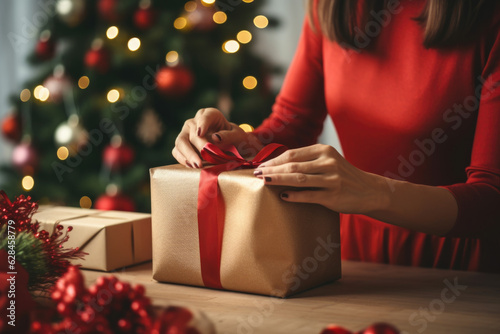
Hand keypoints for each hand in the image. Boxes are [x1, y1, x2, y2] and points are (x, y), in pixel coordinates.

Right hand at [172, 108, 262, 167]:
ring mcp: (186, 133)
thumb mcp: (238, 136)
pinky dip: (182, 159)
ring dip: (187, 154)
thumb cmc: (235, 139)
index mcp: (210, 114)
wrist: (230, 147)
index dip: (202, 124)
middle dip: (198, 146)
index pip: (205, 116)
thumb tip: (215, 137)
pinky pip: (177, 151)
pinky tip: (190, 165)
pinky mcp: (181, 145)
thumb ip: (229, 136)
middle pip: (192, 132)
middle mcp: (195, 122)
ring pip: (180, 141)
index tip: (200, 133)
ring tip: (197, 165)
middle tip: (204, 157)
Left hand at [254, 144, 387, 213]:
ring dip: (278, 180)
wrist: (368, 191)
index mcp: (324, 151)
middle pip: (293, 166)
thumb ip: (307, 160)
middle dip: (272, 170)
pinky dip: (294, 196)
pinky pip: (308, 195)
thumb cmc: (342, 175)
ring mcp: (331, 179)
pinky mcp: (333, 196)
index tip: (260, 166)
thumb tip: (276, 165)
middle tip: (256, 174)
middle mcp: (328, 162)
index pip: (293, 154)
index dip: (274, 160)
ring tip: (264, 181)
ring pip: (299, 179)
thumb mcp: (328, 161)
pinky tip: (282, 196)